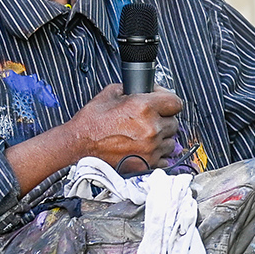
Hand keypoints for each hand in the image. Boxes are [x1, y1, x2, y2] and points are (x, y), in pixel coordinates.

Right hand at [6, 84, 183, 191]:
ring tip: (144, 135)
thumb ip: (133, 90)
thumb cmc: (92, 122)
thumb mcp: (110, 94)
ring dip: (161, 137)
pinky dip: (158, 154)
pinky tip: (144, 148)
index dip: (169, 101)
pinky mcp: (148, 163)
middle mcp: (151, 128)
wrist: (78, 146)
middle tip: (149, 120)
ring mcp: (151, 148)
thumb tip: (147, 90)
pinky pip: (165, 158)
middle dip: (163, 119)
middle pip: (174, 122)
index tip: (164, 103)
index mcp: (144, 107)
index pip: (176, 102)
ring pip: (170, 141)